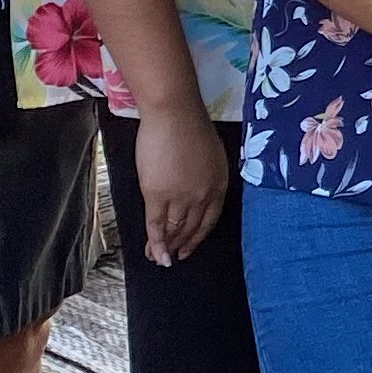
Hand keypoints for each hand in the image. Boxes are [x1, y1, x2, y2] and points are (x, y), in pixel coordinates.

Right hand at [133, 107, 229, 265]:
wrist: (173, 114)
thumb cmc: (190, 126)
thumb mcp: (211, 155)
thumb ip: (206, 177)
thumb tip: (195, 191)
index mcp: (219, 185)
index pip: (209, 221)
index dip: (198, 237)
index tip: (189, 248)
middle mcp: (203, 196)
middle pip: (192, 229)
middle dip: (181, 246)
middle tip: (172, 258)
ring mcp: (181, 197)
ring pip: (173, 230)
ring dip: (166, 247)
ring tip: (159, 258)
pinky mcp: (158, 195)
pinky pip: (156, 225)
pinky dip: (155, 242)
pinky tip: (153, 253)